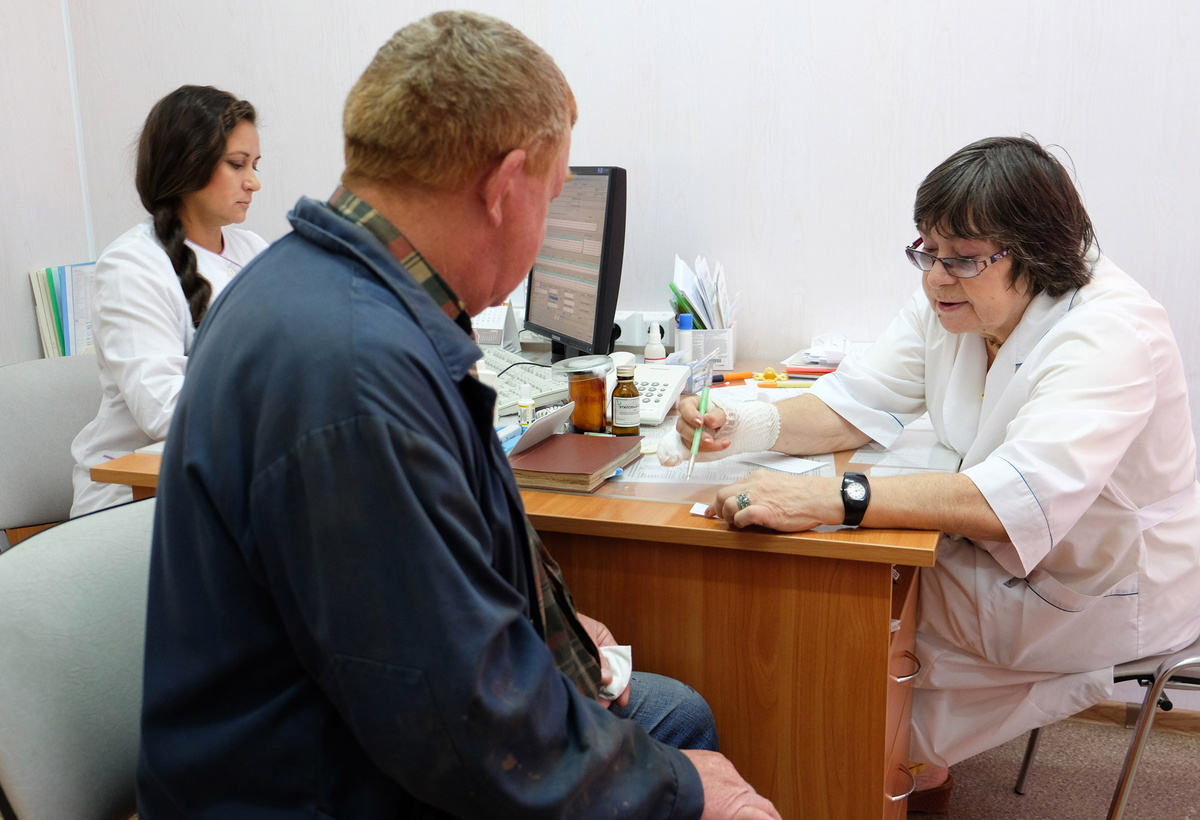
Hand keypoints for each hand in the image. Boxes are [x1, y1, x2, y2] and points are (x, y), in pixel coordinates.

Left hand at [577, 613, 629, 707]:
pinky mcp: (571, 667)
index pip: (620, 664)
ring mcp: (584, 661)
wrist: (547, 618)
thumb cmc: (568, 621)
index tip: (622, 700)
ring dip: (595, 694)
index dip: (622, 683)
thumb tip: (608, 678)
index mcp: (605, 642)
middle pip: (608, 677)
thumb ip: (599, 658)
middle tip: (605, 706)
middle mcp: (597, 653)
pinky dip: (581, 690)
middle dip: (608, 693)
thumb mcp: (587, 638)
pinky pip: (579, 681)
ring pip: (593, 681)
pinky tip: (581, 698)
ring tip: (593, 705)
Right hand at [674, 394, 730, 452]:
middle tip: (709, 440)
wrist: (730, 427)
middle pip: (682, 426)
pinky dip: (708, 449)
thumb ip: (717, 415)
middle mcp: (687, 418)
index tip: (700, 423)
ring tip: (721, 443)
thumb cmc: (724, 415)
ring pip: (687, 440)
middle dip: (695, 435)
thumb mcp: (725, 412)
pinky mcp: (691, 442)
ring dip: (703, 444)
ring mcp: (688, 431)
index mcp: (694, 404)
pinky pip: (695, 448)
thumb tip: (707, 420)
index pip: (685, 406)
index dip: (690, 415)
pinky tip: (721, 445)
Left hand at [681, 750, 782, 819]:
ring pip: (745, 787)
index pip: (766, 817)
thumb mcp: (708, 818)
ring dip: (745, 797)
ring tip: (737, 807)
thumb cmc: (679, 808)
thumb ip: (726, 815)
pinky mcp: (717, 758)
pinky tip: (718, 788)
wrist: (661, 780)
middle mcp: (737, 789)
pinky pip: (729, 772)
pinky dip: (729, 782)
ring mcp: (728, 771)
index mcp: (736, 809)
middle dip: (770, 814)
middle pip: (764, 804)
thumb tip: (729, 813)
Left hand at [708, 472, 841, 531]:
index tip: (712, 511)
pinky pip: (743, 516)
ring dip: (729, 517)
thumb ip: (759, 490)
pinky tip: (747, 525)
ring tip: (738, 524)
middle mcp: (754, 485)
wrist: (819, 497)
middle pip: (722, 495)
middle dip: (719, 510)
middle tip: (726, 520)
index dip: (717, 502)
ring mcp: (760, 497)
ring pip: (728, 504)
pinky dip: (740, 522)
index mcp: (757, 478)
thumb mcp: (776, 485)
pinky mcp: (766, 511)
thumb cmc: (802, 494)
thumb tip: (744, 501)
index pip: (728, 488)